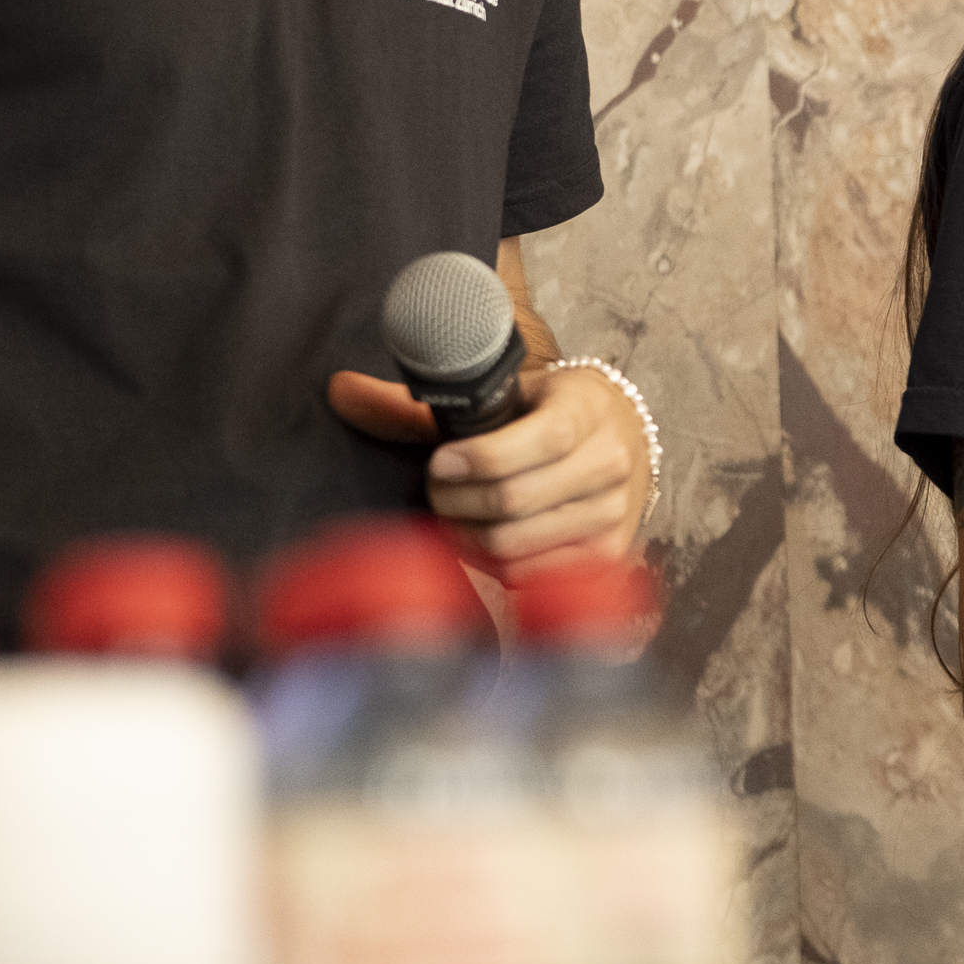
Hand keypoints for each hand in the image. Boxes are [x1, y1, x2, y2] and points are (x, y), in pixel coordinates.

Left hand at [326, 363, 653, 570]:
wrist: (624, 436)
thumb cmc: (552, 410)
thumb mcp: (505, 389)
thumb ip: (423, 399)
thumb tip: (340, 389)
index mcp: (589, 409)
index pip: (536, 441)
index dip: (476, 459)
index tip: (439, 463)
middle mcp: (611, 462)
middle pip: (514, 500)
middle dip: (456, 501)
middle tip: (434, 490)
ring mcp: (613, 514)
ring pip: (516, 544)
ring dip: (466, 535)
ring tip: (451, 514)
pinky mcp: (608, 554)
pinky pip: (531, 573)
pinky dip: (491, 562)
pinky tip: (479, 537)